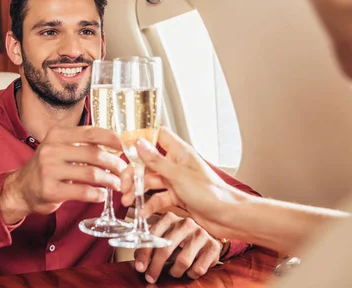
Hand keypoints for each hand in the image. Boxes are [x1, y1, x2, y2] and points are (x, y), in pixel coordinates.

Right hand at [0, 126, 125, 223]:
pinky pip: (82, 192)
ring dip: (109, 180)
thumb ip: (83, 145)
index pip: (91, 132)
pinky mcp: (50, 190)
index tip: (124, 145)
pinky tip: (101, 195)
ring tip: (116, 184)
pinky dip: (97, 194)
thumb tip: (116, 145)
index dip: (111, 138)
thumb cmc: (48, 167)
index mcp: (57, 135)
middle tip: (124, 170)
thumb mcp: (61, 148)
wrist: (21, 188)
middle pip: (94, 154)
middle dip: (114, 163)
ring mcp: (49, 170)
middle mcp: (52, 149)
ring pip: (91, 173)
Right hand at [120, 127, 241, 237]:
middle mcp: (176, 163)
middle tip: (124, 184)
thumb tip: (139, 144)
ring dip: (138, 190)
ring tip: (128, 200)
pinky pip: (158, 197)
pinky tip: (143, 212)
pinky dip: (149, 204)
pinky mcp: (177, 195)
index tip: (124, 144)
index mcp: (179, 151)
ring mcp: (176, 180)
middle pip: (147, 162)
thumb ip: (156, 160)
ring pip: (150, 181)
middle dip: (133, 173)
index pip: (156, 134)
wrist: (227, 216)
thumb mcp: (178, 175)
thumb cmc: (210, 192)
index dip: (140, 137)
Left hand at [134, 212, 221, 282]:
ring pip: (183, 261)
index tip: (140, 267)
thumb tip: (138, 258)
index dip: (144, 253)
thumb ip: (153, 244)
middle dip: (155, 267)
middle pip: (166, 249)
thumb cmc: (182, 238)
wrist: (210, 236)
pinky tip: (189, 270)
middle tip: (150, 277)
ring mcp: (200, 234)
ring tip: (174, 272)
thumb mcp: (166, 236)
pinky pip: (198, 268)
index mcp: (170, 218)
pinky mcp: (213, 246)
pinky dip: (191, 274)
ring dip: (175, 272)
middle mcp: (186, 223)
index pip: (153, 236)